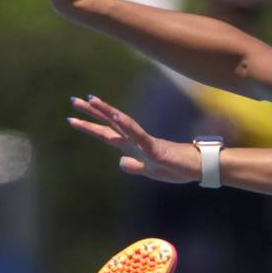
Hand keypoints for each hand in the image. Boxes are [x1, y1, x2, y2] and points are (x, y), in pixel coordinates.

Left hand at [67, 96, 201, 183]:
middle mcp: (136, 142)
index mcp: (133, 148)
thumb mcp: (150, 172)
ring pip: (122, 125)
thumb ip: (135, 167)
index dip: (90, 126)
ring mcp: (145, 143)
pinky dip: (127, 125)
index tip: (73, 117)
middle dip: (92, 113)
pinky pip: (138, 135)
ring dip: (107, 112)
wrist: (198, 169)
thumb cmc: (177, 168)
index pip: (107, 134)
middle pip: (110, 125)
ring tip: (91, 100)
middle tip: (74, 100)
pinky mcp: (155, 149)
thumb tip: (121, 163)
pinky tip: (117, 116)